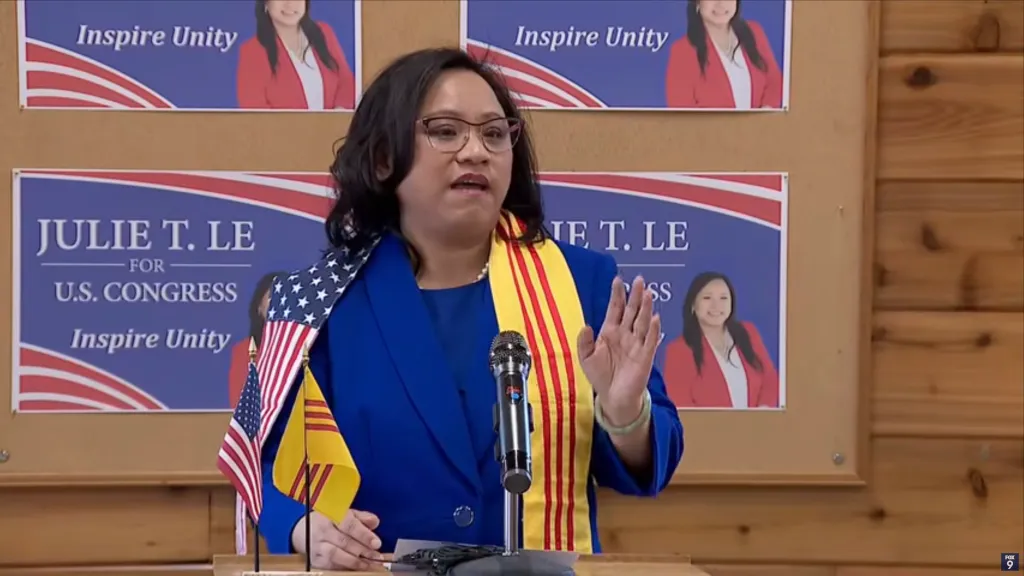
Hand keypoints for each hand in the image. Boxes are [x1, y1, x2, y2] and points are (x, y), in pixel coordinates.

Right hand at [292, 509, 384, 570]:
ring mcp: (316, 546)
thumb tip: (375, 522)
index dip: (364, 535)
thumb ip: (361, 517)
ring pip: (335, 555)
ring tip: (367, 564)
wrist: (302, 530)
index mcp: (331, 515)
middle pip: (344, 541)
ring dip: (354, 561)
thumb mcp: (344, 513)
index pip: (349, 525)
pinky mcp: (314, 559)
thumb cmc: (328, 521)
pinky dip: (344, 567)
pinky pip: (330, 565)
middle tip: (376, 556)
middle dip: (363, 550)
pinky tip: (355, 567)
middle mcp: (322, 530)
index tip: (376, 543)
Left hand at [577, 275, 660, 425]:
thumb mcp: (586, 358)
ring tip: (648, 293)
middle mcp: (625, 334)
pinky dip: (654, 330)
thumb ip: (584, 342)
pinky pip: (650, 341)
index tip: (618, 279)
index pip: (615, 309)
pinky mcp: (645, 356)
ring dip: (646, 308)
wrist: (613, 397)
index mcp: (610, 331)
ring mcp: (636, 344)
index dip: (617, 295)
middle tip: (639, 279)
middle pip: (632, 311)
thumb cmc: (600, 376)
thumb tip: (586, 326)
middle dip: (635, 295)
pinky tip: (656, 318)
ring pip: (643, 322)